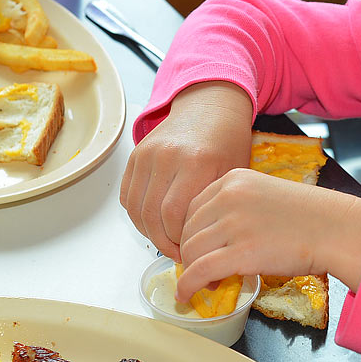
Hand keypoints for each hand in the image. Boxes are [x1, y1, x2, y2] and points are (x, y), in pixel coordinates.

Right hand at [120, 82, 252, 258]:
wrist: (210, 107)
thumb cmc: (228, 142)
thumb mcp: (233, 174)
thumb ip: (214, 206)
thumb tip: (202, 245)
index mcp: (196, 163)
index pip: (175, 215)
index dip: (179, 240)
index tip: (192, 251)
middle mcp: (167, 157)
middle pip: (151, 215)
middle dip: (163, 242)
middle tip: (178, 253)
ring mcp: (147, 154)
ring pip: (135, 208)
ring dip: (148, 232)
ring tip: (167, 242)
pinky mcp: (135, 155)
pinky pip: (127, 195)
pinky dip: (137, 216)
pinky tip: (155, 224)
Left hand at [176, 167, 360, 299]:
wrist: (336, 229)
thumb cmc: (311, 216)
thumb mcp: (267, 195)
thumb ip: (239, 208)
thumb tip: (218, 237)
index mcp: (234, 180)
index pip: (192, 207)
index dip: (190, 232)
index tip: (197, 249)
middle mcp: (228, 197)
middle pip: (188, 230)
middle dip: (189, 254)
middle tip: (200, 270)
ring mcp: (233, 224)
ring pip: (191, 251)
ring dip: (190, 271)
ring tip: (204, 283)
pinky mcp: (240, 253)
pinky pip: (199, 270)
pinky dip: (187, 285)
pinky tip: (187, 294)